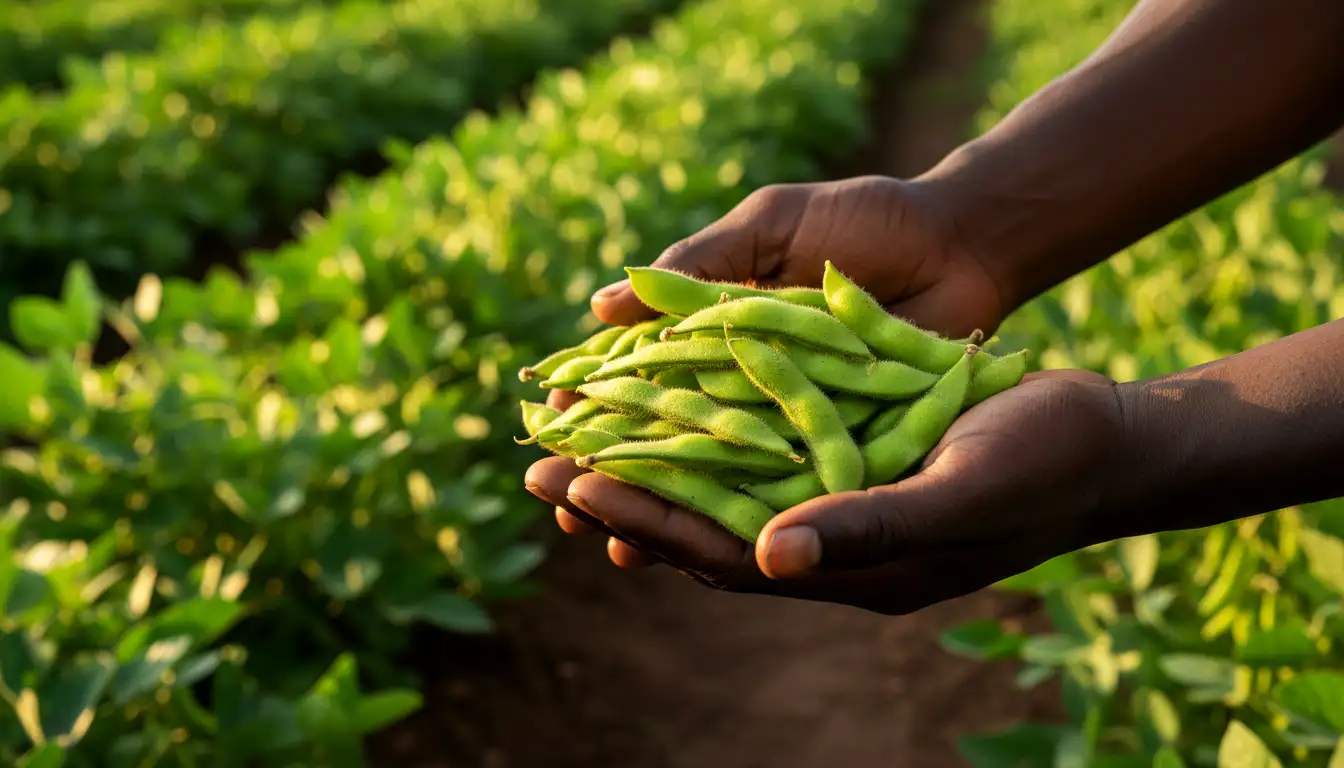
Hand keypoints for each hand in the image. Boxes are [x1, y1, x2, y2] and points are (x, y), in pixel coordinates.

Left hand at [525, 370, 1126, 613]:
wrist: (1102, 439)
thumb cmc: (1040, 466)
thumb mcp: (957, 491)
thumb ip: (867, 526)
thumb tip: (766, 556)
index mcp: (851, 569)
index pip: (722, 553)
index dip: (649, 520)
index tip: (575, 486)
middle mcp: (832, 546)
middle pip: (704, 529)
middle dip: (625, 499)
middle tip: (536, 472)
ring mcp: (840, 505)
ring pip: (724, 494)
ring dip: (654, 466)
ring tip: (579, 438)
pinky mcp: (851, 464)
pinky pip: (760, 457)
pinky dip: (709, 436)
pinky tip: (668, 406)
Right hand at [536, 175, 1005, 559]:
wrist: (964, 243)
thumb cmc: (866, 221)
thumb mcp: (773, 226)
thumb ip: (699, 265)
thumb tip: (600, 305)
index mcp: (715, 327)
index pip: (638, 377)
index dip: (593, 408)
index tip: (547, 434)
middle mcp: (746, 383)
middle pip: (667, 441)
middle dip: (615, 476)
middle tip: (562, 508)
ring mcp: (793, 422)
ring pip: (719, 480)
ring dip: (668, 516)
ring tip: (620, 549)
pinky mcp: (842, 449)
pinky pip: (791, 493)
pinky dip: (753, 522)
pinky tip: (711, 557)